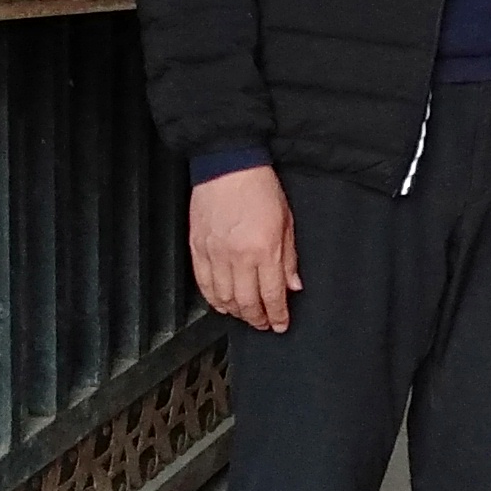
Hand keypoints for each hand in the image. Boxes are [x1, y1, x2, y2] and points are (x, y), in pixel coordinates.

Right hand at [189, 165, 298, 332]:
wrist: (227, 166)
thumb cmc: (259, 188)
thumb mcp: (286, 221)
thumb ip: (289, 258)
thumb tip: (293, 285)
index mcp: (264, 250)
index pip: (272, 295)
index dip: (277, 315)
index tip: (281, 324)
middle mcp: (238, 257)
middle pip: (247, 302)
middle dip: (257, 319)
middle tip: (264, 324)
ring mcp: (215, 254)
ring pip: (223, 298)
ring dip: (236, 312)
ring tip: (245, 315)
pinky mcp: (197, 249)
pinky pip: (203, 284)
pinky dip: (213, 299)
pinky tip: (222, 304)